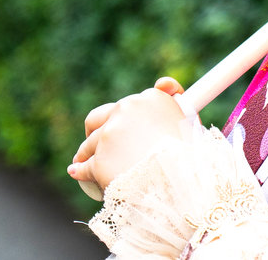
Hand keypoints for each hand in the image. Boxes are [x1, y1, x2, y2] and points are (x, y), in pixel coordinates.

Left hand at [69, 77, 186, 195]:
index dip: (125, 116)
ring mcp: (110, 135)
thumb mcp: (190, 121)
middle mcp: (127, 109)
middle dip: (96, 131)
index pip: (129, 104)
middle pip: (99, 118)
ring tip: (83, 162)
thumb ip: (174, 99)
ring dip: (85, 152)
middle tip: (97, 144)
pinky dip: (80, 171)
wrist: (181, 184)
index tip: (122, 126)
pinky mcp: (99, 160)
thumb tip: (163, 83)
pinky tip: (77, 173)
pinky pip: (84, 168)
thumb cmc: (190, 156)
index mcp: (151, 98)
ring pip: (90, 144)